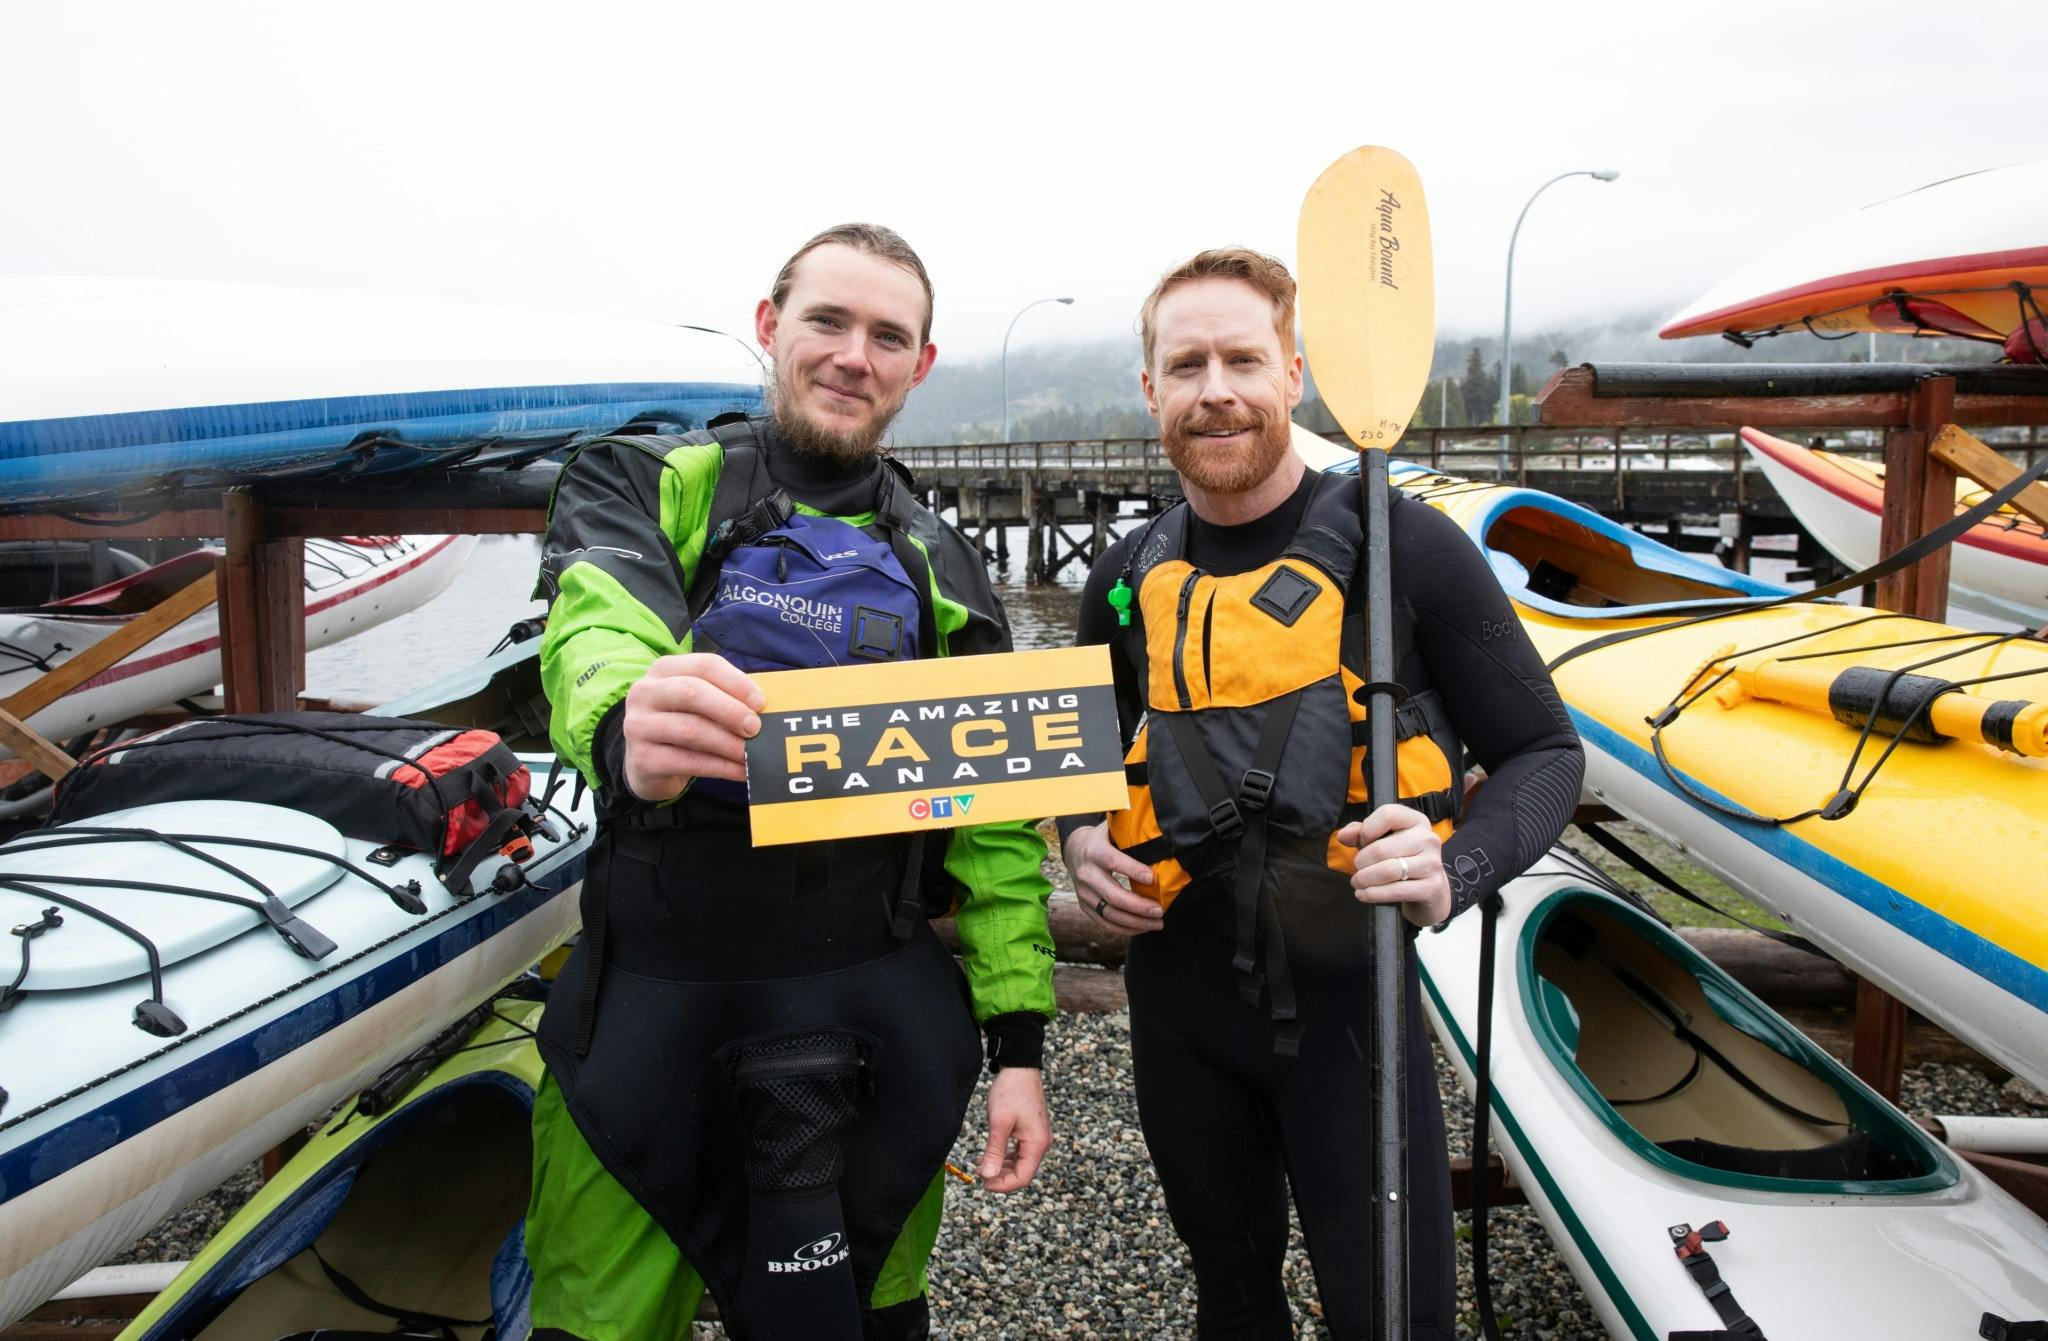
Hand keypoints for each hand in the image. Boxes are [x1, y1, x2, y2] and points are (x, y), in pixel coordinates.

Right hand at [621, 653, 763, 801]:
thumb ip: (725, 697)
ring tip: (752, 754)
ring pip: (691, 730)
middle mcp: (645, 693)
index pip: (704, 665)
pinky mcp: (642, 758)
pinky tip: (740, 771)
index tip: (760, 702)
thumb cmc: (682, 724)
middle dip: (730, 710)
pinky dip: (721, 767)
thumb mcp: (698, 703)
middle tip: (756, 728)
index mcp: (664, 670)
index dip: (736, 682)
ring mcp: (639, 726)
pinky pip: (689, 762)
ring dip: (729, 743)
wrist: (647, 763)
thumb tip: (763, 706)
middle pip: (692, 692)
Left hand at [978, 1067, 1049, 1192]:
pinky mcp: (1032, 1132)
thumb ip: (994, 1151)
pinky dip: (1006, 1157)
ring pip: (1021, 1164)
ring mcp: (1038, 1138)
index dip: (1003, 1185)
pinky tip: (991, 1155)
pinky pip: (1020, 1153)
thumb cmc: (1011, 1091)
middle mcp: (1042, 1143)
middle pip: (1023, 1173)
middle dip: (1001, 1178)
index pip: (1023, 1178)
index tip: (983, 1183)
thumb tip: (988, 1176)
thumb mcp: (999, 1122)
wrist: (1020, 1067)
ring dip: (1002, 1168)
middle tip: (980, 1174)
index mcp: (1037, 1144)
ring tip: (982, 1165)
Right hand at [1062, 822, 1163, 935]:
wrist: (1075, 850)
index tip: (1152, 878)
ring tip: (1157, 923)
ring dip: (1135, 922)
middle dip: (1138, 906)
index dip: (1132, 870)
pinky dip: (1125, 929)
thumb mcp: (1112, 828)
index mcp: (1094, 851)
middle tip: (1159, 911)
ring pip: (1110, 914)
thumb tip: (1159, 835)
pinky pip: (1105, 923)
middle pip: (1112, 895)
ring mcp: (1083, 893)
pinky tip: (1142, 927)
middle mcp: (1086, 874)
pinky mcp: (1085, 906)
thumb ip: (1129, 831)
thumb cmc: (1103, 839)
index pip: (1113, 861)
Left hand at [1337, 804, 1451, 928]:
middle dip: (1361, 862)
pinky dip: (1373, 894)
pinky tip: (1364, 894)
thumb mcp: (1382, 840)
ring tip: (1358, 882)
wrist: (1431, 889)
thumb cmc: (1402, 859)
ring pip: (1387, 871)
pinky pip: (1395, 891)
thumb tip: (1343, 835)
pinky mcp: (1432, 887)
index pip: (1387, 815)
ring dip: (1364, 879)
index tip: (1362, 842)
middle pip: (1381, 849)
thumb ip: (1361, 833)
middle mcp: (1428, 839)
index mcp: (1416, 821)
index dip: (1367, 830)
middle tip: (1358, 868)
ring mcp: (1432, 864)